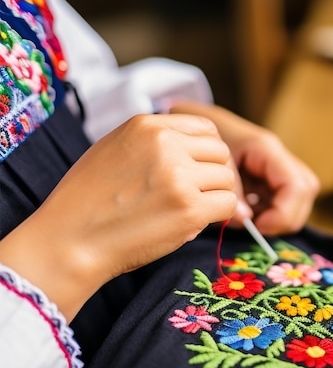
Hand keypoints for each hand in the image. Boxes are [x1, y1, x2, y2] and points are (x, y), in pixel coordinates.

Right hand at [0, 113, 237, 319]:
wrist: (70, 241)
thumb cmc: (89, 200)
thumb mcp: (115, 148)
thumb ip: (155, 141)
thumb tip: (196, 144)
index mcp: (146, 126)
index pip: (205, 127)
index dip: (207, 151)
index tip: (198, 169)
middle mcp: (165, 144)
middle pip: (221, 152)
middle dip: (212, 174)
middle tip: (195, 193)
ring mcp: (179, 176)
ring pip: (227, 179)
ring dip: (214, 195)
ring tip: (187, 209)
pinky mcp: (189, 209)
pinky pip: (228, 204)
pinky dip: (218, 215)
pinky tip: (193, 221)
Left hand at [169, 103, 319, 235]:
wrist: (196, 124)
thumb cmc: (201, 139)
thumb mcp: (212, 163)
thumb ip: (231, 190)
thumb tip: (246, 220)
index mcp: (266, 149)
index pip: (297, 186)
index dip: (284, 213)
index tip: (259, 225)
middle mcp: (279, 156)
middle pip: (306, 191)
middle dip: (287, 217)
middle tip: (258, 227)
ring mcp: (278, 166)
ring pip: (301, 196)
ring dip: (280, 215)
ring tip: (252, 220)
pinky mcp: (273, 175)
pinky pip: (286, 198)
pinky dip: (272, 212)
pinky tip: (250, 212)